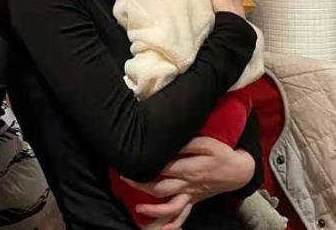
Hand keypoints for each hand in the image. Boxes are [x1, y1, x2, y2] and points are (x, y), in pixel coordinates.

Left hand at [121, 137, 254, 228]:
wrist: (240, 172)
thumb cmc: (222, 154)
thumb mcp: (207, 143)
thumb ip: (187, 143)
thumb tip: (169, 144)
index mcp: (190, 169)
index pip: (163, 169)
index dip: (147, 165)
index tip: (132, 160)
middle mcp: (188, 185)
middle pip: (161, 189)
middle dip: (141, 185)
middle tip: (124, 177)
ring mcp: (190, 195)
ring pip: (171, 207)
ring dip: (154, 211)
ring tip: (138, 209)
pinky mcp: (193, 201)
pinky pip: (182, 216)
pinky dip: (172, 225)